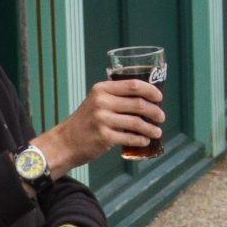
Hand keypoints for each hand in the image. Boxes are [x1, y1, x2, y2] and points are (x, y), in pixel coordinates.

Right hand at [33, 79, 163, 173]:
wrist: (65, 141)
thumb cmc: (85, 121)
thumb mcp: (96, 101)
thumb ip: (115, 96)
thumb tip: (145, 98)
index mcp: (101, 89)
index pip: (133, 85)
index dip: (150, 90)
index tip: (159, 97)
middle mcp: (101, 102)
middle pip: (138, 103)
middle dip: (155, 111)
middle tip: (161, 117)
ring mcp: (102, 120)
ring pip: (136, 122)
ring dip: (151, 128)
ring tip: (157, 132)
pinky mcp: (104, 137)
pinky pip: (129, 137)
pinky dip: (140, 140)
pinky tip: (145, 141)